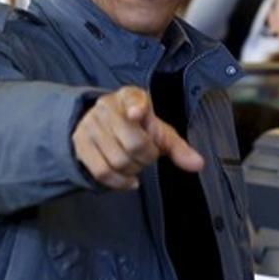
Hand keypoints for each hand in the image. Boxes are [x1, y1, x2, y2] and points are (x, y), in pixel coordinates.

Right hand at [71, 86, 203, 189]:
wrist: (105, 125)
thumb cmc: (139, 127)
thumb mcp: (160, 132)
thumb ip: (179, 148)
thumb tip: (198, 165)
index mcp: (131, 97)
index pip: (134, 100)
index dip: (137, 107)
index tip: (137, 114)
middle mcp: (107, 107)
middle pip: (132, 144)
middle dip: (146, 157)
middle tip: (147, 154)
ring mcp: (90, 125)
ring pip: (117, 161)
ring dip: (133, 170)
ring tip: (136, 163)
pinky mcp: (80, 144)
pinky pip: (102, 172)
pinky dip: (119, 182)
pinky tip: (129, 180)